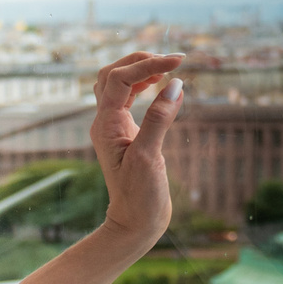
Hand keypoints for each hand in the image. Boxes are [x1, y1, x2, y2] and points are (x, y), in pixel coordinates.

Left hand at [90, 50, 184, 247]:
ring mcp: (113, 127)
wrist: (135, 224)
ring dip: (139, 71)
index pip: (120, 79)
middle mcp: (104, 122)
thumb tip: (176, 85)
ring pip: (117, 85)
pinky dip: (143, 86)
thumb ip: (160, 119)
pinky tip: (163, 87)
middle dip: (138, 61)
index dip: (147, 65)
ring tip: (167, 68)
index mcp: (105, 125)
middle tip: (170, 59)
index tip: (178, 62)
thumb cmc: (139, 196)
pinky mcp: (125, 134)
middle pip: (111, 74)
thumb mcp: (149, 157)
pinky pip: (128, 99)